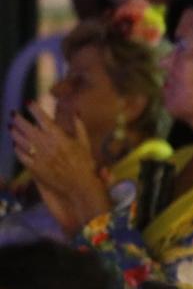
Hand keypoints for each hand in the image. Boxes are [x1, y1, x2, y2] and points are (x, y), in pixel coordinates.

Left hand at [12, 106, 110, 233]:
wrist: (80, 186)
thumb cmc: (85, 164)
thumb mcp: (85, 143)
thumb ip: (79, 126)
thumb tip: (76, 111)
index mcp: (58, 135)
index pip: (41, 117)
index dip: (34, 108)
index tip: (29, 102)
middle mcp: (45, 143)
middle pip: (25, 126)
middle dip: (17, 118)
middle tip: (12, 114)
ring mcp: (38, 155)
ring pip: (19, 139)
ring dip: (14, 131)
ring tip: (11, 127)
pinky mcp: (33, 166)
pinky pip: (20, 154)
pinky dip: (16, 147)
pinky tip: (16, 144)